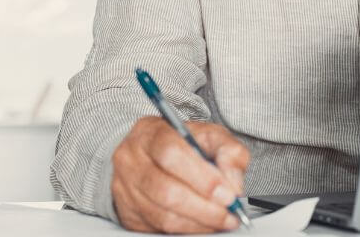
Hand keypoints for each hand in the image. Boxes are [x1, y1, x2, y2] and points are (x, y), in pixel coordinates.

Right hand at [111, 117, 250, 233]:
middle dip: (204, 206)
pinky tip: (204, 224)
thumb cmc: (182, 144)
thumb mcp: (209, 136)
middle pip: (166, 189)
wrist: (149, 155)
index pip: (172, 153)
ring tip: (222, 220)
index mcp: (151, 132)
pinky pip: (157, 228)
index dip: (202, 177)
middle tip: (229, 212)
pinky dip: (187, 229)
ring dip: (198, 222)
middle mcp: (131, 159)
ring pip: (162, 214)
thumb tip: (233, 183)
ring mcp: (125, 187)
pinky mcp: (127, 211)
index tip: (227, 193)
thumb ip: (228, 151)